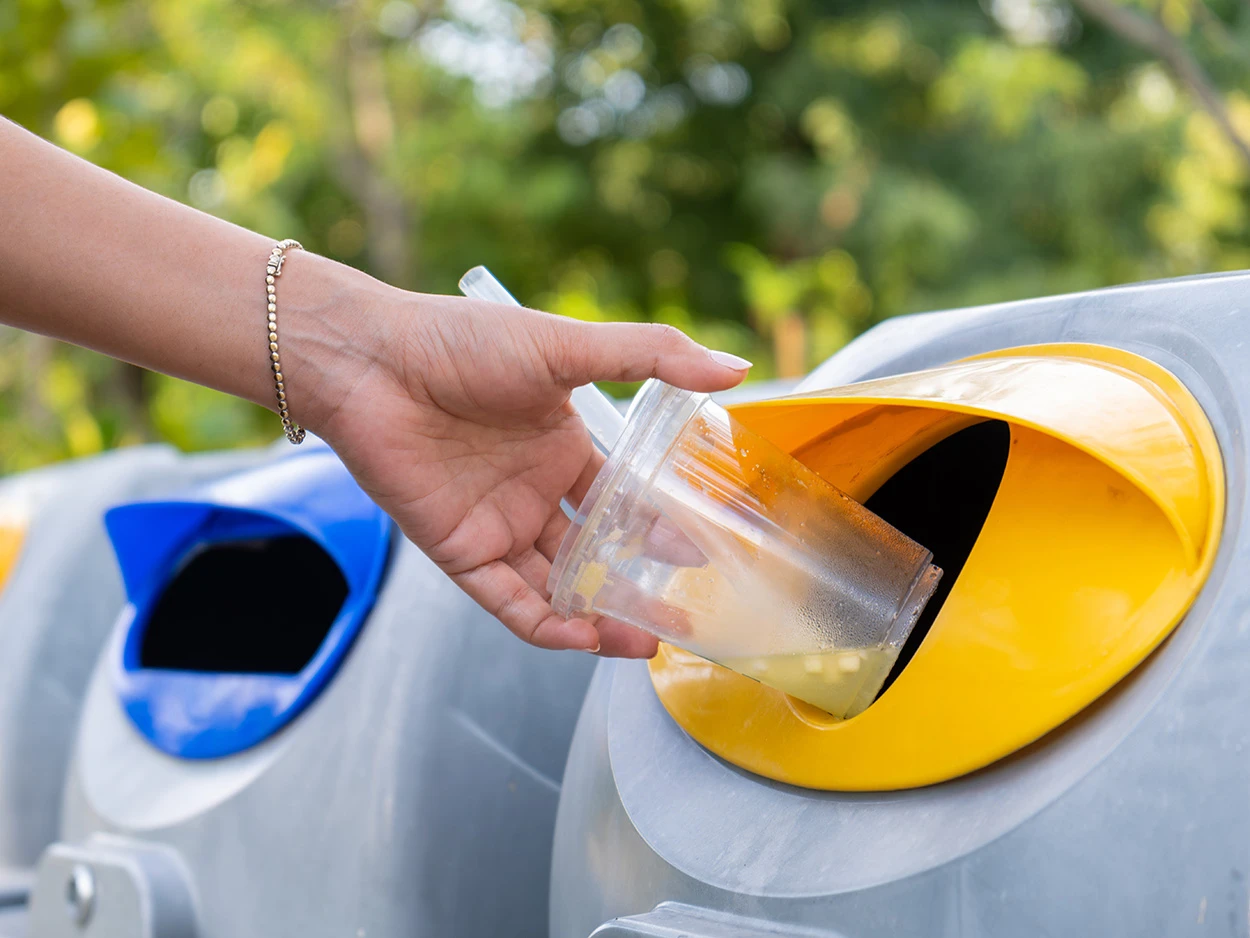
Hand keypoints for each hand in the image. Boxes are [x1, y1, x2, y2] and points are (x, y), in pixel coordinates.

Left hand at [300, 286, 750, 657]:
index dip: (660, 528)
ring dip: (600, 616)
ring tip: (648, 639)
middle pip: (596, 552)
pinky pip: (510, 600)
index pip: (622, 500)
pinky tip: (586, 637)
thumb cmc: (462, 343)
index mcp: (563, 446)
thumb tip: (735, 368)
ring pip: (559, 586)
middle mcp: (533, 490)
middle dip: (639, 584)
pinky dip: (547, 624)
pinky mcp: (460, 550)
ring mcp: (497, 524)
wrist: (371, 360)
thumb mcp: (566, 347)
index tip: (702, 550)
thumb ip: (650, 357)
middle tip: (687, 611)